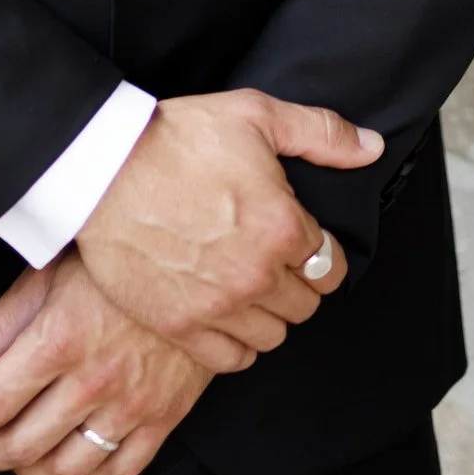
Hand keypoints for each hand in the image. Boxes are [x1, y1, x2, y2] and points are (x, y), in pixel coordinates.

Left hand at [0, 254, 214, 474]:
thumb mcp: (53, 271)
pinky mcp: (163, 419)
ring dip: (29, 470)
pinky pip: (117, 471)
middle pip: (19, 446)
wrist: (199, 263)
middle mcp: (92, 382)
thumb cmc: (120, 261)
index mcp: (58, 340)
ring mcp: (130, 406)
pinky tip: (71, 457)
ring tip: (16, 455)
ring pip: (64, 469)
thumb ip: (4, 319)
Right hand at [75, 89, 380, 371]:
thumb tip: (371, 148)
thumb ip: (322, 133)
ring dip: (268, 314)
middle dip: (295, 282)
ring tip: (247, 287)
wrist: (102, 167)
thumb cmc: (177, 137)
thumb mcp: (256, 114)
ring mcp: (218, 306)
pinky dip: (236, 344)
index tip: (299, 241)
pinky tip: (225, 315)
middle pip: (306, 304)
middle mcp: (257, 274)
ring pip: (273, 335)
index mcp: (282, 225)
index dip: (318, 252)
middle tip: (270, 259)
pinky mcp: (180, 326)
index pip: (331, 266)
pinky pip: (232, 360)